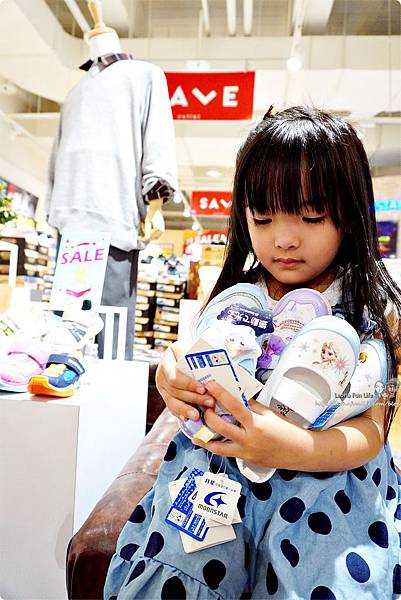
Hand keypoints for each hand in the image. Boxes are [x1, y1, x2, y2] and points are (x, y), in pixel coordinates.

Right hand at [155, 342, 215, 420]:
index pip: (174, 376)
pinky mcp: (167, 396)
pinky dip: (181, 413)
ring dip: (186, 409)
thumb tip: (204, 362)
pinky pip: (172, 408)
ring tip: (198, 415)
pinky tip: (188, 418)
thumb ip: (194, 354)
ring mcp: (163, 387)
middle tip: (209, 402)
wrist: (183, 354)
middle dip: (193, 398)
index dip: (188, 384)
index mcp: (166, 362)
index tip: (203, 388)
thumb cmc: (189, 350)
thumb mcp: (190, 347)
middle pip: (175, 391)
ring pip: (172, 402)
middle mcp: (161, 376)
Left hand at [194, 380, 311, 469]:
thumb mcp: (270, 414)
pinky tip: (208, 442)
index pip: (234, 406)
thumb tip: (237, 396)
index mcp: (256, 424)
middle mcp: (249, 439)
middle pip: (220, 427)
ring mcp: (246, 452)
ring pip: (218, 447)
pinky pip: (226, 453)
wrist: (301, 452)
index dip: (221, 394)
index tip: (211, 385)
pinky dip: (216, 447)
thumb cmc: (288, 431)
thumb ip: (252, 406)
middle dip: (208, 416)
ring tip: (196, 431)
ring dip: (205, 438)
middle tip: (204, 406)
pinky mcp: (245, 460)